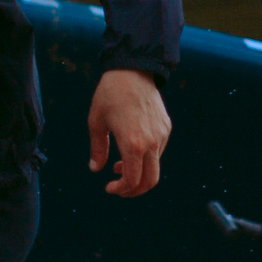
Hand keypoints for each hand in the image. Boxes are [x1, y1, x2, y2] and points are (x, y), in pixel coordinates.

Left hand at [87, 67, 170, 196]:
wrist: (132, 71)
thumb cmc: (109, 95)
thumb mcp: (96, 123)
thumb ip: (97, 149)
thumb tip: (95, 169)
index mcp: (132, 144)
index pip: (132, 180)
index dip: (121, 190)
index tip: (109, 188)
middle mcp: (151, 143)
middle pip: (150, 181)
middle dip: (135, 190)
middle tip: (120, 188)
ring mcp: (161, 135)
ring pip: (155, 166)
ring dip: (139, 173)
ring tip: (120, 165)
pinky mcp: (166, 127)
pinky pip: (159, 151)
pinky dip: (146, 158)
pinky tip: (132, 149)